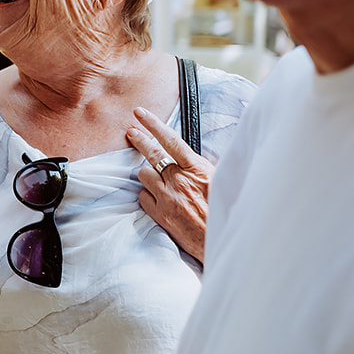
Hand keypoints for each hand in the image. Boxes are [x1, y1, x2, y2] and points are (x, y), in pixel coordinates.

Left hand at [127, 106, 213, 263]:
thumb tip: (188, 156)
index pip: (171, 140)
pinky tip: (158, 198)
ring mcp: (168, 197)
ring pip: (144, 174)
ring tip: (158, 179)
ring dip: (148, 174)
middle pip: (151, 153)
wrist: (219, 240)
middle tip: (131, 132)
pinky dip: (148, 196)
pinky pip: (143, 197)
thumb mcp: (219, 181)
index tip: (140, 113)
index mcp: (197, 169)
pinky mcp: (160, 214)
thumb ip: (201, 167)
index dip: (153, 124)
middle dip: (139, 139)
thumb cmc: (222, 211)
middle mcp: (179, 180)